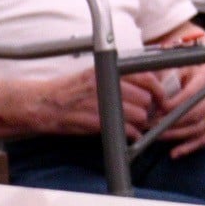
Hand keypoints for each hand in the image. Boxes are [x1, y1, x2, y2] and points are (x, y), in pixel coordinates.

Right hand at [29, 66, 165, 142]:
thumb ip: (118, 76)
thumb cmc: (69, 89)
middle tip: (144, 114)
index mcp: (107, 70)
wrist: (43, 104)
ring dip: (140, 123)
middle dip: (147, 108)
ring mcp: (101, 102)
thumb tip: (147, 84)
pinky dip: (130, 135)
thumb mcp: (94, 73)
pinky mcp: (96, 121)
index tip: (161, 98)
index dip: (158, 90)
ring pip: (139, 115)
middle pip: (145, 98)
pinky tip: (128, 136)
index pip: (145, 76)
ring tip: (133, 125)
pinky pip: (124, 130)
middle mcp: (106, 83)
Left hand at [153, 60, 204, 158]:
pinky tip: (175, 153)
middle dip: (173, 123)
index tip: (156, 110)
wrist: (200, 70)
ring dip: (177, 135)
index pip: (192, 94)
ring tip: (158, 137)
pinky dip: (189, 147)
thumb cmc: (186, 68)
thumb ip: (167, 80)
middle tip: (153, 126)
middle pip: (196, 114)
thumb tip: (156, 98)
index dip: (174, 105)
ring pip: (200, 128)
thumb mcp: (176, 66)